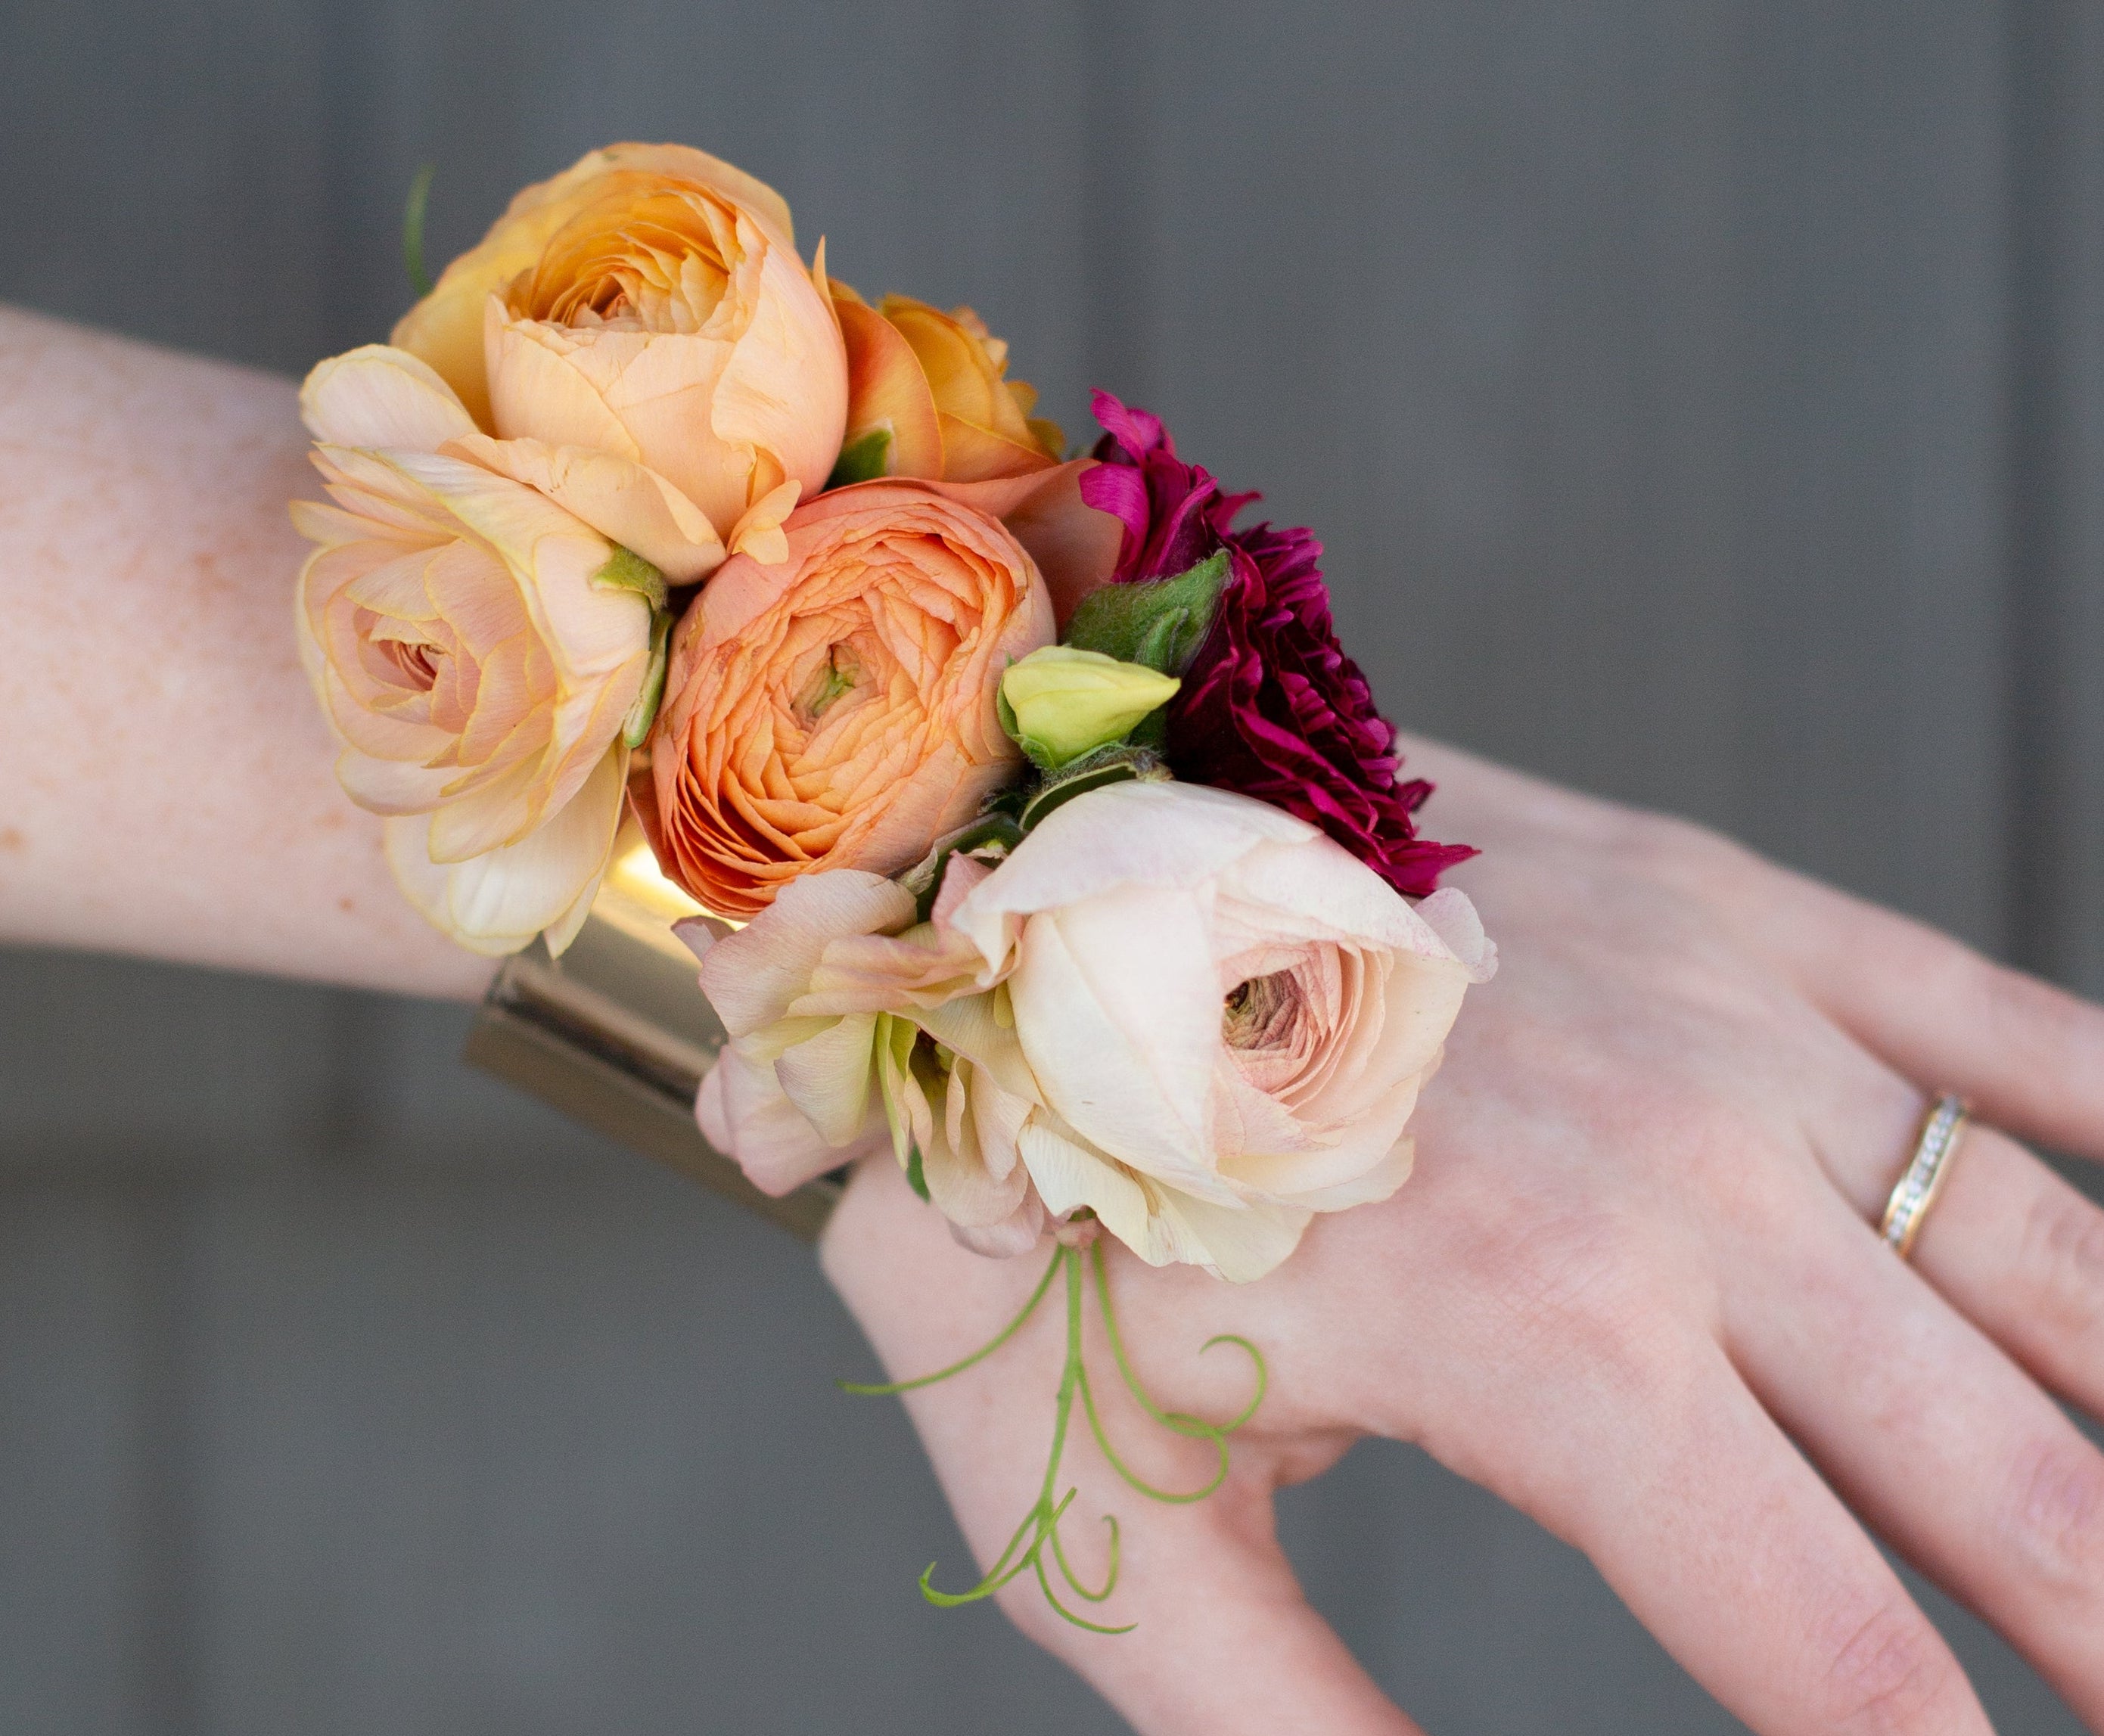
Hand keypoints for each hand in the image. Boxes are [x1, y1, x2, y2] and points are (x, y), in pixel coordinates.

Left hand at [821, 739, 2103, 1734]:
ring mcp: (1722, 1019)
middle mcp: (1681, 1177)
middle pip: (2012, 1478)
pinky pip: (1996, 1017)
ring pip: (2051, 1258)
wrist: (989, 879)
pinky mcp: (1721, 906)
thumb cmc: (1028, 1202)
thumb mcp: (1112, 1517)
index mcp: (1537, 1345)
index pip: (1830, 1653)